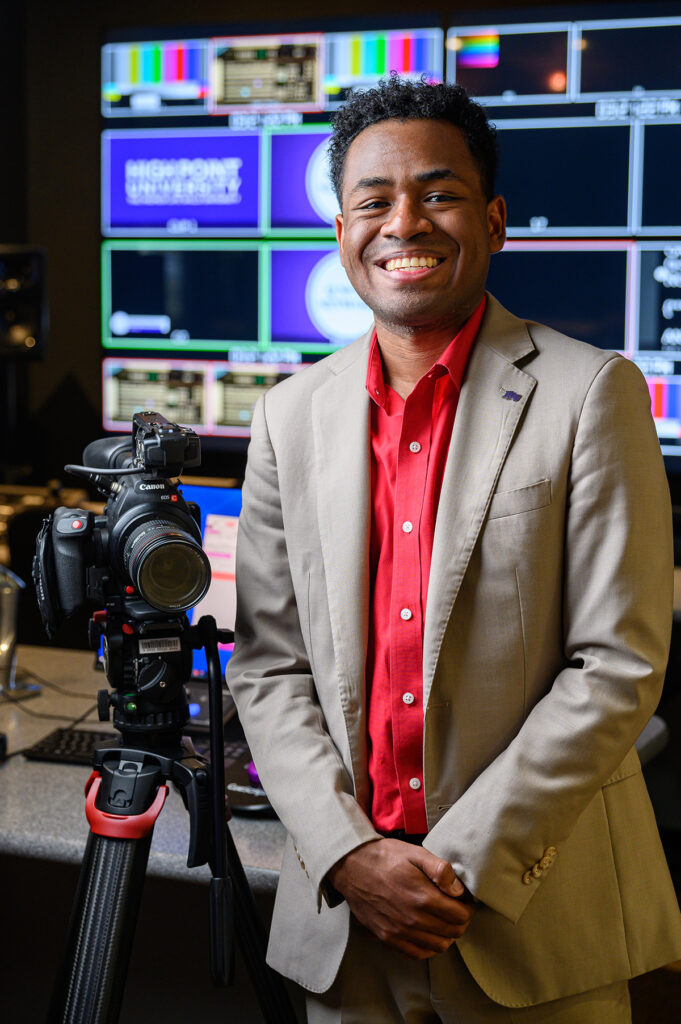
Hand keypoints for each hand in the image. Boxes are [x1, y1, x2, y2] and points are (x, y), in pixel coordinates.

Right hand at [327, 839, 474, 958]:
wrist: (351, 867)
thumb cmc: (384, 857)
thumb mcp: (415, 853)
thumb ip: (440, 870)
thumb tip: (459, 890)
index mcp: (423, 897)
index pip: (460, 916)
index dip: (467, 908)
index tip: (464, 901)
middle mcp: (413, 920)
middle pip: (452, 933)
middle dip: (460, 922)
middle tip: (457, 910)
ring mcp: (399, 932)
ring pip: (438, 946)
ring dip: (446, 936)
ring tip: (444, 921)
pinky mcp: (387, 939)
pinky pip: (417, 954)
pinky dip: (428, 947)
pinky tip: (428, 934)